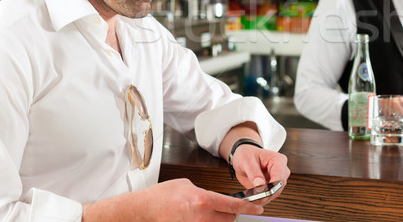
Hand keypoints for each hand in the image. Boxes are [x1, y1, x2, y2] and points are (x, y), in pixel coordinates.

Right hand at [82, 178, 263, 221]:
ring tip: (211, 212)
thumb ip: (204, 191)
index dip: (249, 207)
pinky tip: (202, 217)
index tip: (259, 208)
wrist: (144, 210)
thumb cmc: (162, 196)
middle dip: (232, 212)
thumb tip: (214, 199)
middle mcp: (202, 217)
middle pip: (229, 218)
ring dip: (220, 219)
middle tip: (231, 207)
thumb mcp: (186, 185)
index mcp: (203, 200)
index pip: (234, 205)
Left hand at [230, 145, 289, 205]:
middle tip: (252, 198)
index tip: (259, 194)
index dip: (271, 188)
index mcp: (278, 160)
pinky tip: (252, 198)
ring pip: (274, 194)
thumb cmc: (247, 155)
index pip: (279, 178)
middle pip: (278, 188)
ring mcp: (278, 179)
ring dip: (263, 198)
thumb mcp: (247, 162)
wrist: (244, 157)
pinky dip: (261, 198)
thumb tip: (260, 187)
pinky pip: (269, 196)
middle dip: (266, 195)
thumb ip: (254, 174)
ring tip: (250, 198)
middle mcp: (282, 170)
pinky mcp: (273, 186)